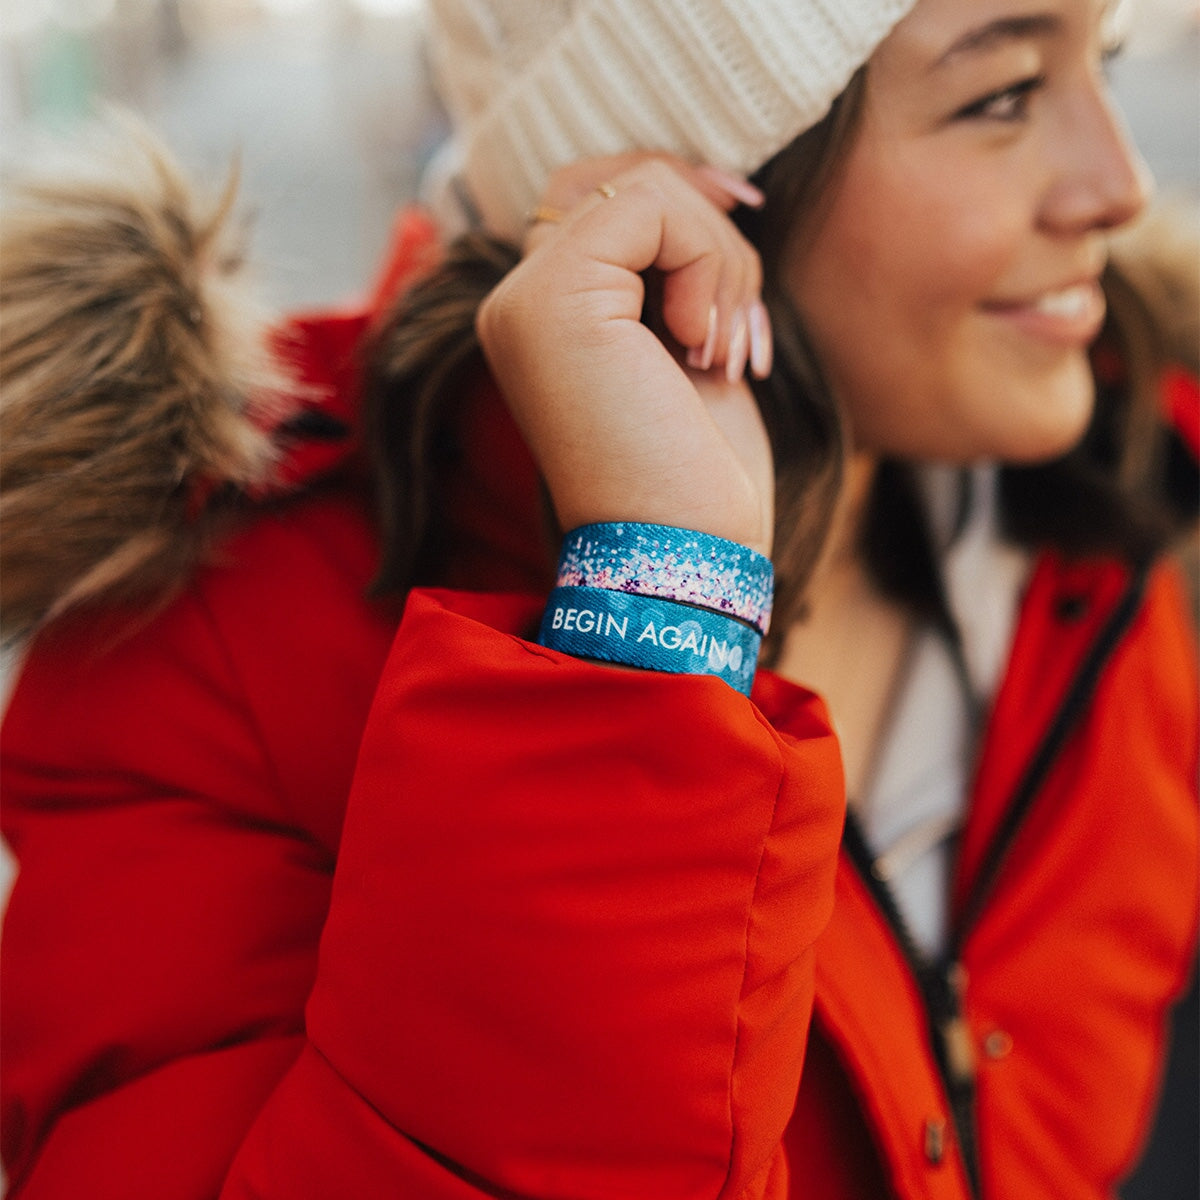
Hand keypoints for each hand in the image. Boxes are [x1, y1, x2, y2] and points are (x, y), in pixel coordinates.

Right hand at [477, 158, 775, 555]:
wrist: (681, 553)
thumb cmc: (696, 473)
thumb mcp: (691, 349)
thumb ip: (677, 271)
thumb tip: (721, 186)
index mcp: (546, 319)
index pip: (607, 200)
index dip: (688, 206)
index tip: (744, 265)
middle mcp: (518, 302)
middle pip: (624, 180)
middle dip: (711, 233)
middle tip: (737, 332)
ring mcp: (524, 298)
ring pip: (644, 185)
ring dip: (722, 258)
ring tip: (725, 351)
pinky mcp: (551, 299)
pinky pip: (648, 205)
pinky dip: (707, 263)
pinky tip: (700, 346)